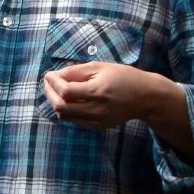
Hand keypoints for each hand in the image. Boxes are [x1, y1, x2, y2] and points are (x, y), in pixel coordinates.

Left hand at [44, 62, 193, 158]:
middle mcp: (97, 109)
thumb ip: (76, 71)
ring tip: (56, 90)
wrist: (145, 97)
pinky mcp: (98, 127)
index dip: (53, 83)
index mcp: (98, 91)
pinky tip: (70, 99)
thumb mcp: (100, 67)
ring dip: (56, 102)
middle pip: (61, 107)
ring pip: (65, 116)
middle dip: (50, 94)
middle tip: (48, 83)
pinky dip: (67, 110)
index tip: (48, 74)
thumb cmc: (123, 77)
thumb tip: (56, 75)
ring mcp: (97, 121)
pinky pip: (75, 120)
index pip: (66, 92)